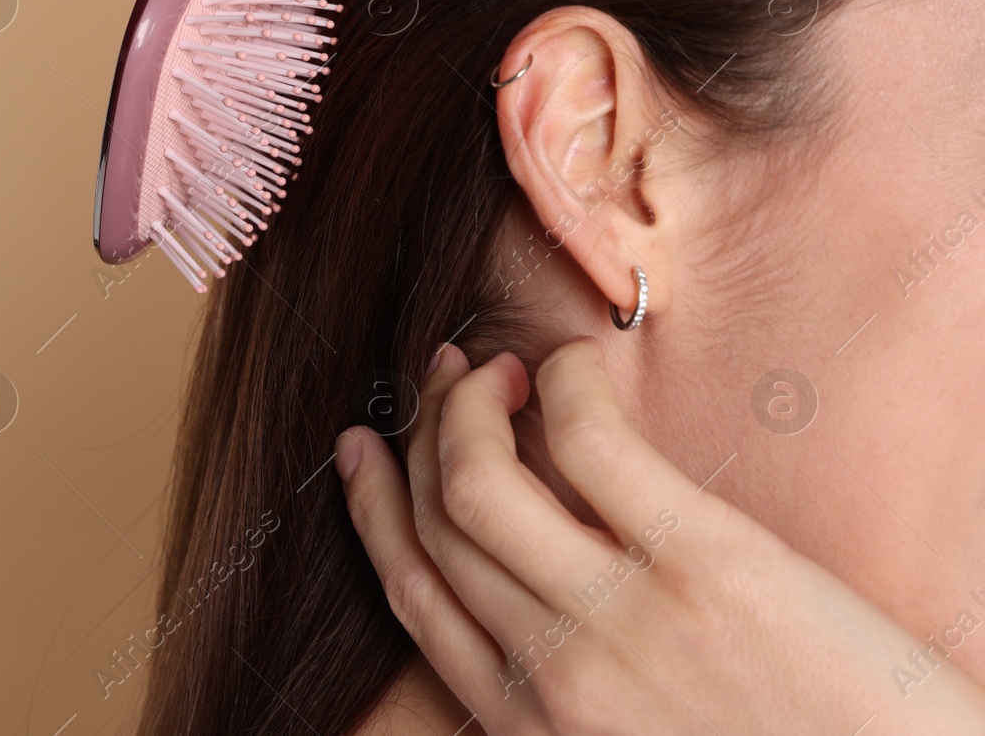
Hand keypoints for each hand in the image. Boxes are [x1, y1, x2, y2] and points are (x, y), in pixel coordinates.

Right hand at [335, 337, 984, 734]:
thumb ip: (562, 695)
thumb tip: (527, 598)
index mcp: (530, 722)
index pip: (410, 590)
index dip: (374, 503)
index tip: (364, 447)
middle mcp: (552, 669)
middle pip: (437, 520)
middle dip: (421, 430)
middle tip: (444, 377)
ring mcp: (620, 615)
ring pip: (477, 477)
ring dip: (469, 400)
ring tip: (498, 368)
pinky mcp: (703, 562)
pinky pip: (587, 443)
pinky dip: (563, 384)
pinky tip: (573, 366)